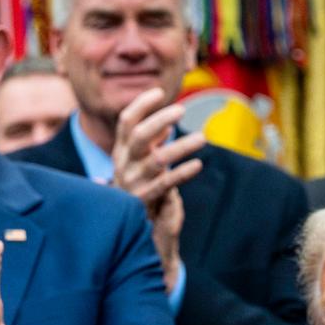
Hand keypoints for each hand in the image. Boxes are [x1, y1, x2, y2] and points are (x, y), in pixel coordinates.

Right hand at [110, 88, 204, 287]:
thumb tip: (168, 124)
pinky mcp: (145, 202)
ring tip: (202, 138)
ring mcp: (133, 184)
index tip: (160, 92)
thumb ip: (152, 146)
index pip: (126, 122)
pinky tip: (199, 164)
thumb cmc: (142, 192)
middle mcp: (123, 165)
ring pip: (156, 159)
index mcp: (121, 152)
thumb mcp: (142, 167)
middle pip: (138, 136)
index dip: (142, 105)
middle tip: (182, 110)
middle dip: (159, 120)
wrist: (136, 232)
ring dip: (180, 147)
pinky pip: (165, 184)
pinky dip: (183, 172)